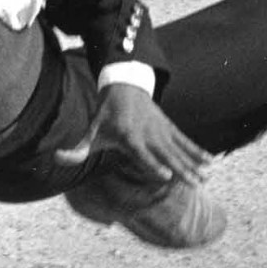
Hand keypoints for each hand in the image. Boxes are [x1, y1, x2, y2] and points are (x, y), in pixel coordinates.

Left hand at [54, 83, 211, 186]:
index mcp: (129, 137)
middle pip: (166, 154)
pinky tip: (210, 160)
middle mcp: (147, 134)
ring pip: (179, 149)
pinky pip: (184, 140)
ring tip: (206, 176)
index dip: (153, 165)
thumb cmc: (105, 114)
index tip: (166, 176)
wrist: (123, 85)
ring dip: (194, 163)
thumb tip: (56, 158)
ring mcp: (160, 130)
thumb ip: (77, 149)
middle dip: (182, 169)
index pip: (142, 154)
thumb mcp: (92, 131)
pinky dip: (197, 149)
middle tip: (196, 183)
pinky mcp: (168, 126)